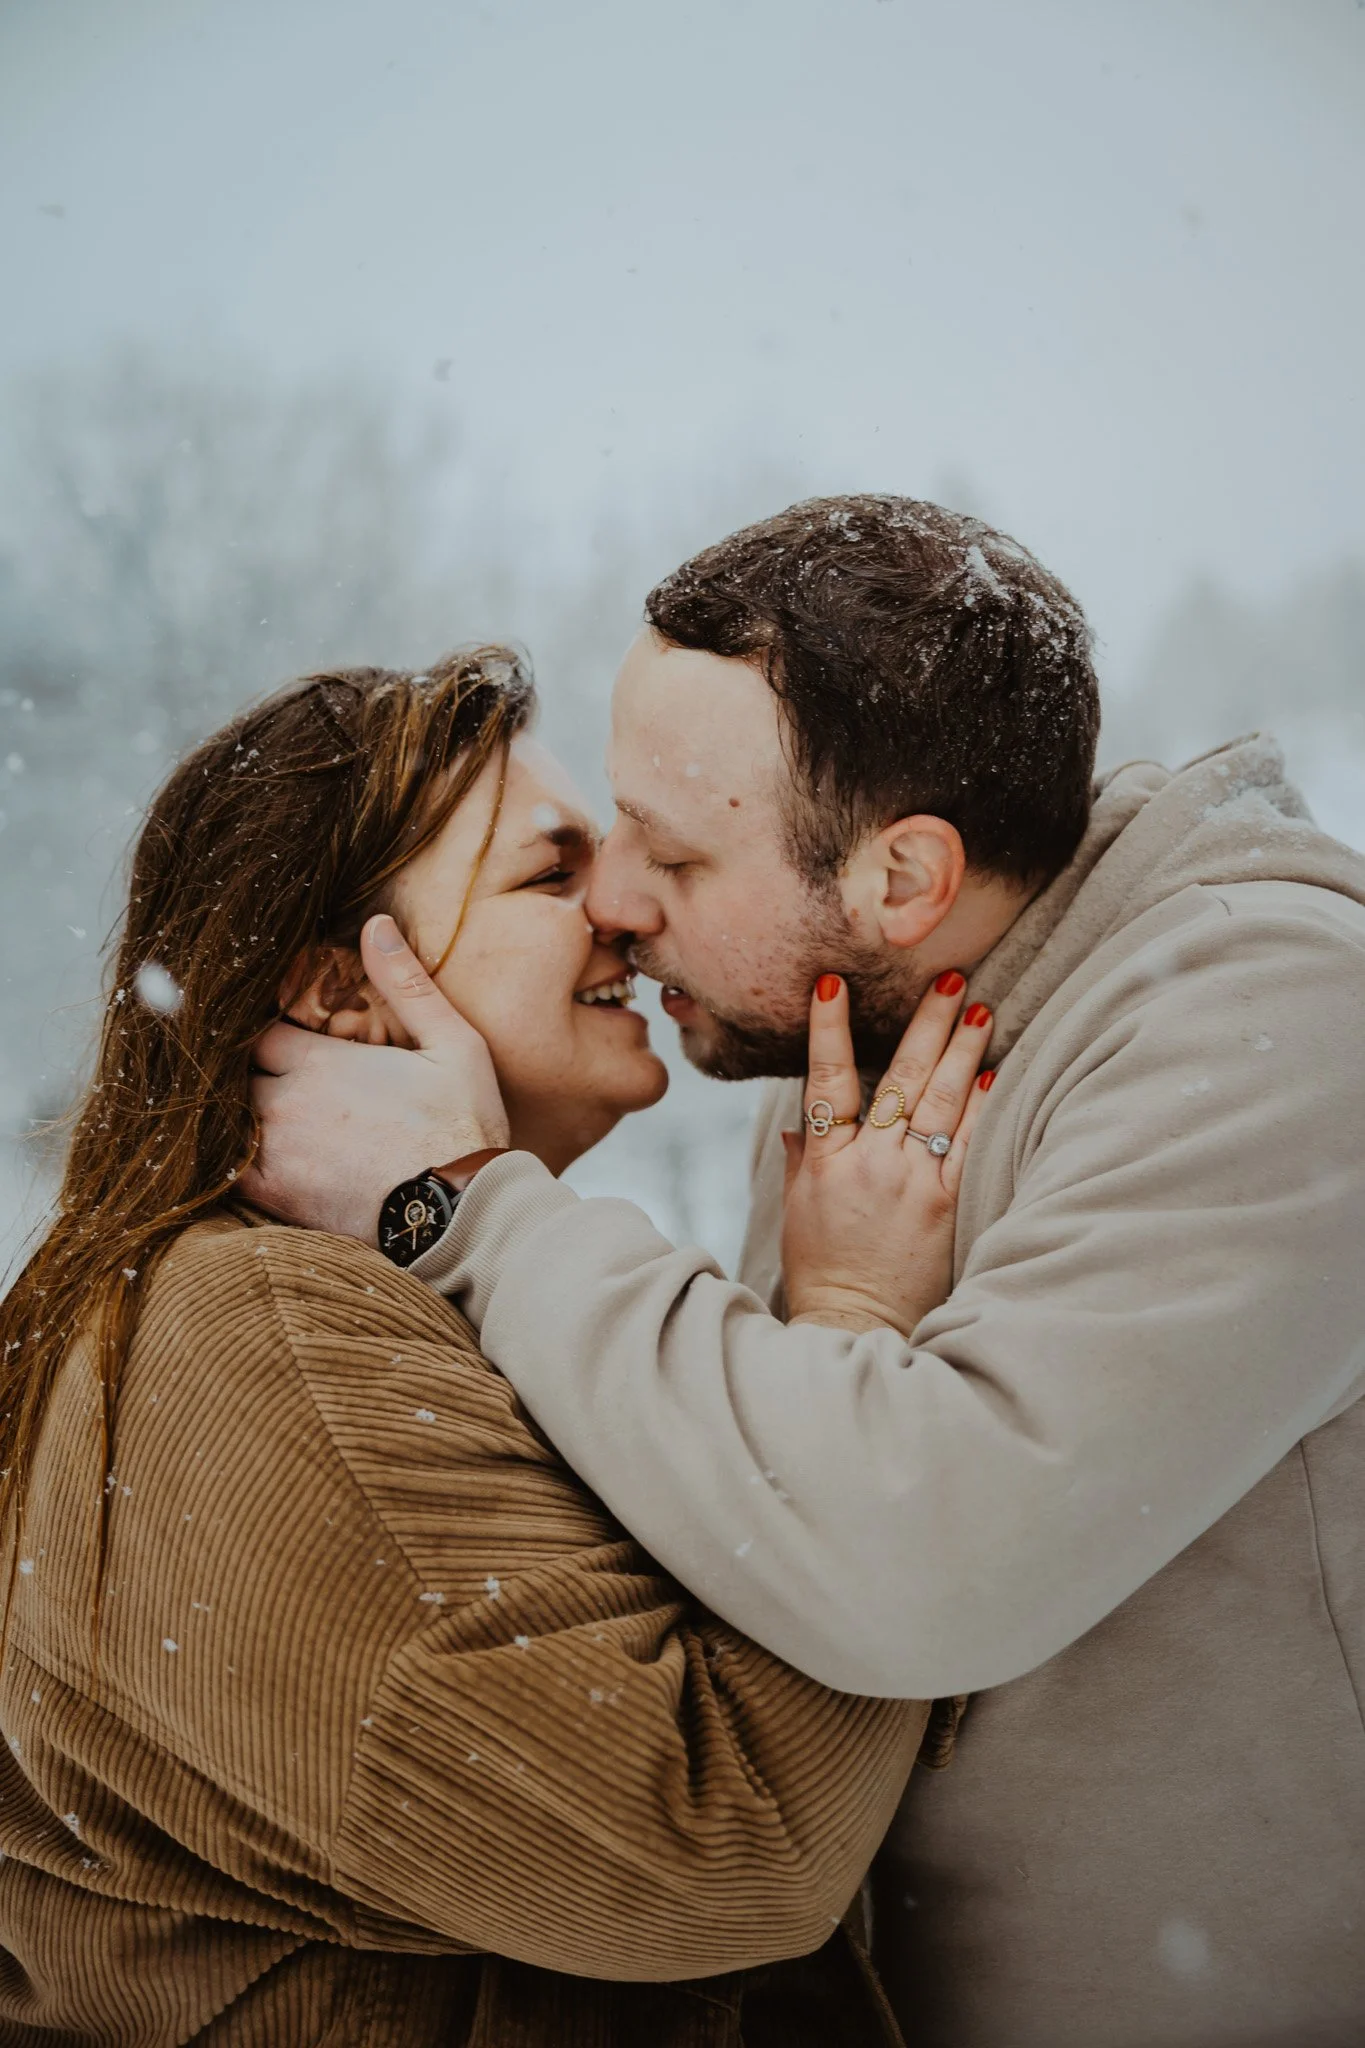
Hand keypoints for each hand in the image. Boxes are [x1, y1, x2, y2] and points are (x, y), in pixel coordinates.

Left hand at [239, 915, 509, 1242]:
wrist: (462, 1213)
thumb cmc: (464, 1126)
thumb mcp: (452, 1044)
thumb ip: (407, 983)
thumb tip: (375, 924)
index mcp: (319, 1061)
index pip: (260, 1032)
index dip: (270, 1035)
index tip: (284, 1041)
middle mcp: (285, 1102)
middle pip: (238, 1075)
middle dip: (252, 1074)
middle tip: (274, 1081)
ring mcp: (275, 1151)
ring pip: (227, 1120)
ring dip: (240, 1115)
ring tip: (265, 1117)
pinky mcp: (276, 1195)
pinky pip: (228, 1171)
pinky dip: (233, 1160)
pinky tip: (254, 1157)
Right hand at [781, 973, 993, 1336]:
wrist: (855, 1325)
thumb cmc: (822, 1270)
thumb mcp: (796, 1210)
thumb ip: (801, 1159)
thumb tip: (797, 1122)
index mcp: (825, 1160)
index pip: (827, 1080)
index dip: (829, 1030)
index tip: (833, 985)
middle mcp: (870, 1163)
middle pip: (900, 1078)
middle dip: (924, 1023)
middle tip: (947, 977)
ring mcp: (911, 1181)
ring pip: (940, 1101)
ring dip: (961, 1049)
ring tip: (980, 1006)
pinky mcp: (946, 1203)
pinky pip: (967, 1144)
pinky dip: (980, 1105)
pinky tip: (994, 1071)